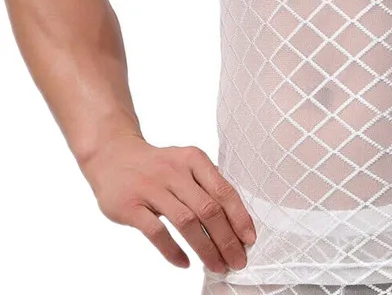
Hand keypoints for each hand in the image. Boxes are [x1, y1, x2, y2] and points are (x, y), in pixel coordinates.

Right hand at [80, 135, 256, 273]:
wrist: (113, 156)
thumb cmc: (158, 166)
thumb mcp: (185, 164)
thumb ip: (206, 185)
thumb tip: (234, 219)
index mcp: (194, 159)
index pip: (224, 190)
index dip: (239, 216)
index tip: (249, 239)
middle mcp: (175, 171)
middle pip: (208, 209)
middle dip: (227, 239)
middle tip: (238, 261)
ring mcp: (152, 188)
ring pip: (186, 222)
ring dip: (205, 248)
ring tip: (217, 265)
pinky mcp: (131, 206)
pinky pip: (156, 232)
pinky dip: (172, 250)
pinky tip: (185, 263)